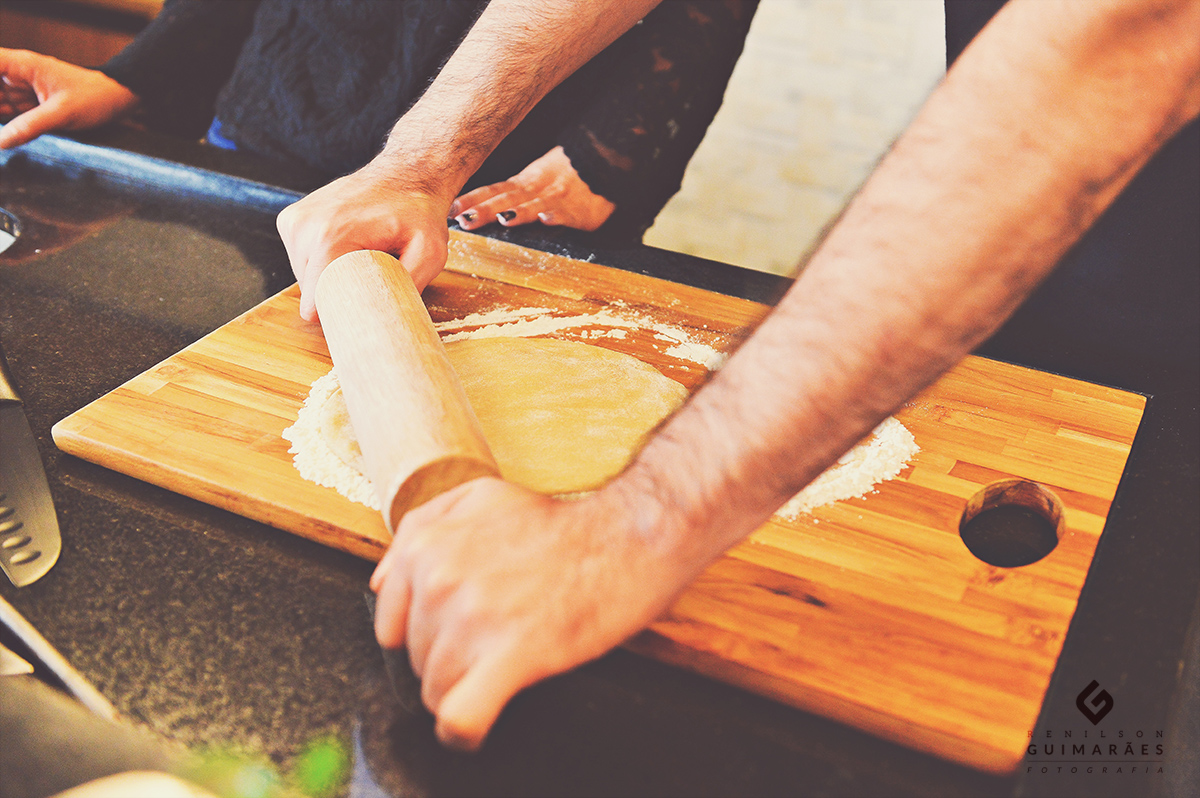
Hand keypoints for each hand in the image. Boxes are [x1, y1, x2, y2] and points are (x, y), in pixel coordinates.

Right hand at [0, 48, 137, 148]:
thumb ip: (29, 126)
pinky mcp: (32, 105)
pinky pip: (9, 114)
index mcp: (21, 65)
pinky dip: (6, 125)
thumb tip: (0, 142)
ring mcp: (23, 90)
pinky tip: (5, 136)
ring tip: (9, 131)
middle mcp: (17, 75)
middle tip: (2, 121)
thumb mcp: (61, 113)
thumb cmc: (95, 97)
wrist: (120, 100)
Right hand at [276, 161, 452, 320]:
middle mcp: (303, 227)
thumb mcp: (430, 252)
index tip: (359, 316)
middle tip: (371, 279)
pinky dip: (324, 262)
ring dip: (332, 276)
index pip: (315, 299)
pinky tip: (347, 249)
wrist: (407, 173)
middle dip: (338, 293)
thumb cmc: (419, 212)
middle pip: (310, 290)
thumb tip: (388, 315)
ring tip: (360, 258)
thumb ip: (410, 285)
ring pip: (305, 276)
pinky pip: (302, 259)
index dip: (339, 314)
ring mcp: (293, 221)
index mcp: (329, 236)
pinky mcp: (291, 220)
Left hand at [369, 477, 688, 750]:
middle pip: (418, 660)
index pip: (392, 626)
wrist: (628, 538)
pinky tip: (479, 727)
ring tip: (505, 669)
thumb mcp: (481, 500)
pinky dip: (465, 733)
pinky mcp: (510, 654)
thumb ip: (422, 529)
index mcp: (426, 543)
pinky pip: (461, 719)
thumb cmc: (562, 528)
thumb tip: (379, 584)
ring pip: (437, 692)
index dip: (427, 637)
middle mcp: (440, 577)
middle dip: (452, 662)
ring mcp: (472, 617)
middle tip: (498, 640)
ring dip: (467, 692)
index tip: (459, 634)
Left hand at [450, 145, 615, 231]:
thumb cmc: (565, 173)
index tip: (450, 209)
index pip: (492, 191)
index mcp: (522, 184)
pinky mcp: (579, 211)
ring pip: (534, 205)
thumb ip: (509, 193)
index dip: (471, 200)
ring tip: (504, 218)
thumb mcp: (533, 177)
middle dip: (485, 210)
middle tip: (465, 220)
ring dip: (518, 211)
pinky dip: (557, 215)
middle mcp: (535, 189)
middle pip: (506, 200)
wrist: (601, 160)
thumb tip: (474, 206)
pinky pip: (567, 212)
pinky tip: (547, 219)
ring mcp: (557, 199)